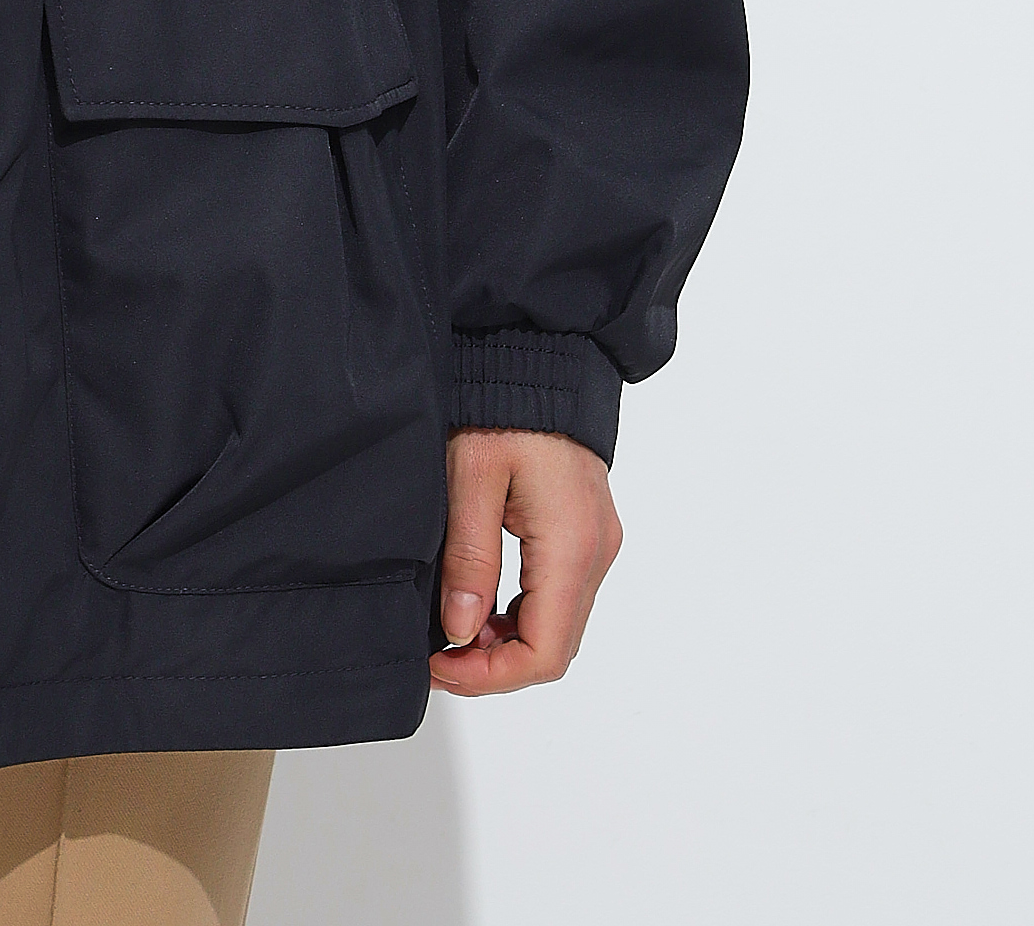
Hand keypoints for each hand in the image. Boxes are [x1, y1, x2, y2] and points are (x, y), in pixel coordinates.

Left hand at [430, 426, 621, 695]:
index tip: (439, 666)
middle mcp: (595, 552)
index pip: (544, 652)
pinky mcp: (586, 532)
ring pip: (558, 625)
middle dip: (495, 664)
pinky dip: (521, 613)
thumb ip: (468, 558)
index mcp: (572, 546)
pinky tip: (481, 604)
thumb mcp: (470, 477)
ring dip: (507, 641)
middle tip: (437, 654)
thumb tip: (460, 631)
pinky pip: (559, 595)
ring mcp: (596, 543)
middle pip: (555, 647)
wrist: (538, 356)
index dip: (490, 675)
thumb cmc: (503, 403)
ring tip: (451, 631)